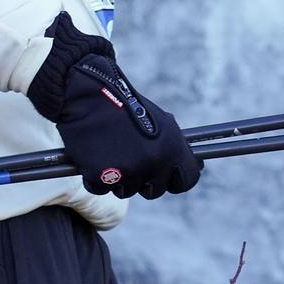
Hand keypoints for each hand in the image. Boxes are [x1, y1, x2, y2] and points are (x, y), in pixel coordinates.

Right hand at [27, 12, 201, 198]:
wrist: (86, 93)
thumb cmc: (121, 104)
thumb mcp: (159, 121)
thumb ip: (173, 146)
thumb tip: (197, 164)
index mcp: (172, 147)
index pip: (188, 179)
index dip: (175, 179)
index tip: (166, 175)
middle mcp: (154, 162)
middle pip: (155, 190)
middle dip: (142, 179)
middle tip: (127, 157)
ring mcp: (129, 171)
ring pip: (126, 191)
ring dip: (117, 177)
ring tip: (108, 150)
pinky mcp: (102, 177)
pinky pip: (100, 189)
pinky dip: (94, 177)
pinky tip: (92, 155)